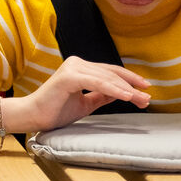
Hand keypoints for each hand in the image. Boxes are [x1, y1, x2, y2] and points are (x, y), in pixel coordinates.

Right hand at [11, 56, 150, 132]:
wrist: (32, 117)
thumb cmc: (55, 111)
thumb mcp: (85, 104)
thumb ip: (101, 96)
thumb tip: (121, 93)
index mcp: (80, 68)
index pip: (110, 73)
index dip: (129, 81)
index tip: (145, 91)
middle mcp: (77, 63)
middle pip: (111, 74)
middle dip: (132, 86)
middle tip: (148, 98)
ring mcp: (73, 68)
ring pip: (107, 78)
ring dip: (126, 89)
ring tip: (141, 99)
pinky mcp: (69, 77)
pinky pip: (97, 83)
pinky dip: (114, 90)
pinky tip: (127, 97)